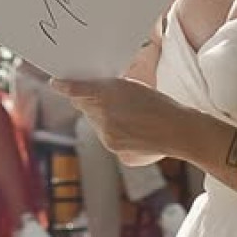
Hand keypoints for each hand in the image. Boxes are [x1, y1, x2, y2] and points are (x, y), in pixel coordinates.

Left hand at [50, 72, 183, 159]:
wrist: (180, 130)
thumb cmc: (160, 103)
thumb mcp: (133, 86)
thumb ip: (109, 88)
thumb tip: (92, 91)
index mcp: (107, 97)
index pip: (77, 91)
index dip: (65, 86)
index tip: (56, 83)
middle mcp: (104, 119)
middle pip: (87, 109)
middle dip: (94, 104)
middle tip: (113, 101)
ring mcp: (110, 138)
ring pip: (98, 126)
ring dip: (107, 121)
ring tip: (133, 118)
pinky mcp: (118, 153)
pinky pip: (110, 140)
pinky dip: (118, 136)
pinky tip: (137, 132)